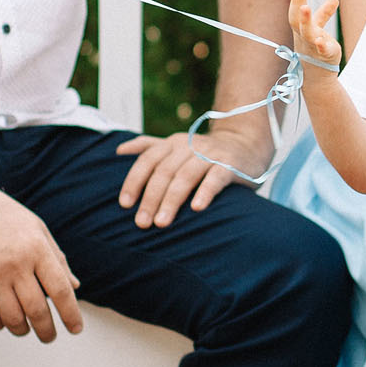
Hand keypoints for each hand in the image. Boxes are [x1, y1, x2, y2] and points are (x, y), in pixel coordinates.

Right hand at [0, 177, 83, 341]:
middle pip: (37, 310)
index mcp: (37, 249)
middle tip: (49, 337)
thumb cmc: (7, 217)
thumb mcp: (39, 231)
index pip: (61, 291)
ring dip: (22, 330)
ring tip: (26, 328)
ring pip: (12, 318)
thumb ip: (58, 260)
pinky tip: (4, 321)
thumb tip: (75, 288)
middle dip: (47, 331)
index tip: (76, 329)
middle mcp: (15, 263)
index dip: (71, 315)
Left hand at [115, 126, 271, 226]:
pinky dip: (205, 192)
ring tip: (162, 223)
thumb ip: (149, 146)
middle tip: (142, 223)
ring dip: (172, 200)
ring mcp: (211, 155)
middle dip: (151, 198)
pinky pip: (216, 178)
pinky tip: (197, 209)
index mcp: (173, 143)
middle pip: (165, 171)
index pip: (148, 160)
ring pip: (186, 176)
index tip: (125, 204)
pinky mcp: (230, 165)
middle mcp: (190, 146)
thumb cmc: (206, 153)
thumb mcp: (177, 146)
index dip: (134, 181)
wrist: (246, 145)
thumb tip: (118, 150)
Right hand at [289, 0, 341, 67]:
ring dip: (305, 21)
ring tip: (306, 8)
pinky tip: (322, 40)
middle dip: (297, 2)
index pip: (295, 11)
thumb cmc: (314, 47)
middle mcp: (303, 35)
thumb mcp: (318, 28)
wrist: (316, 74)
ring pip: (307, 33)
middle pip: (297, 19)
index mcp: (300, 28)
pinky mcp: (325, 55)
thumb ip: (325, 12)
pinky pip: (321, 50)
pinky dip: (321, 45)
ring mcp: (312, 46)